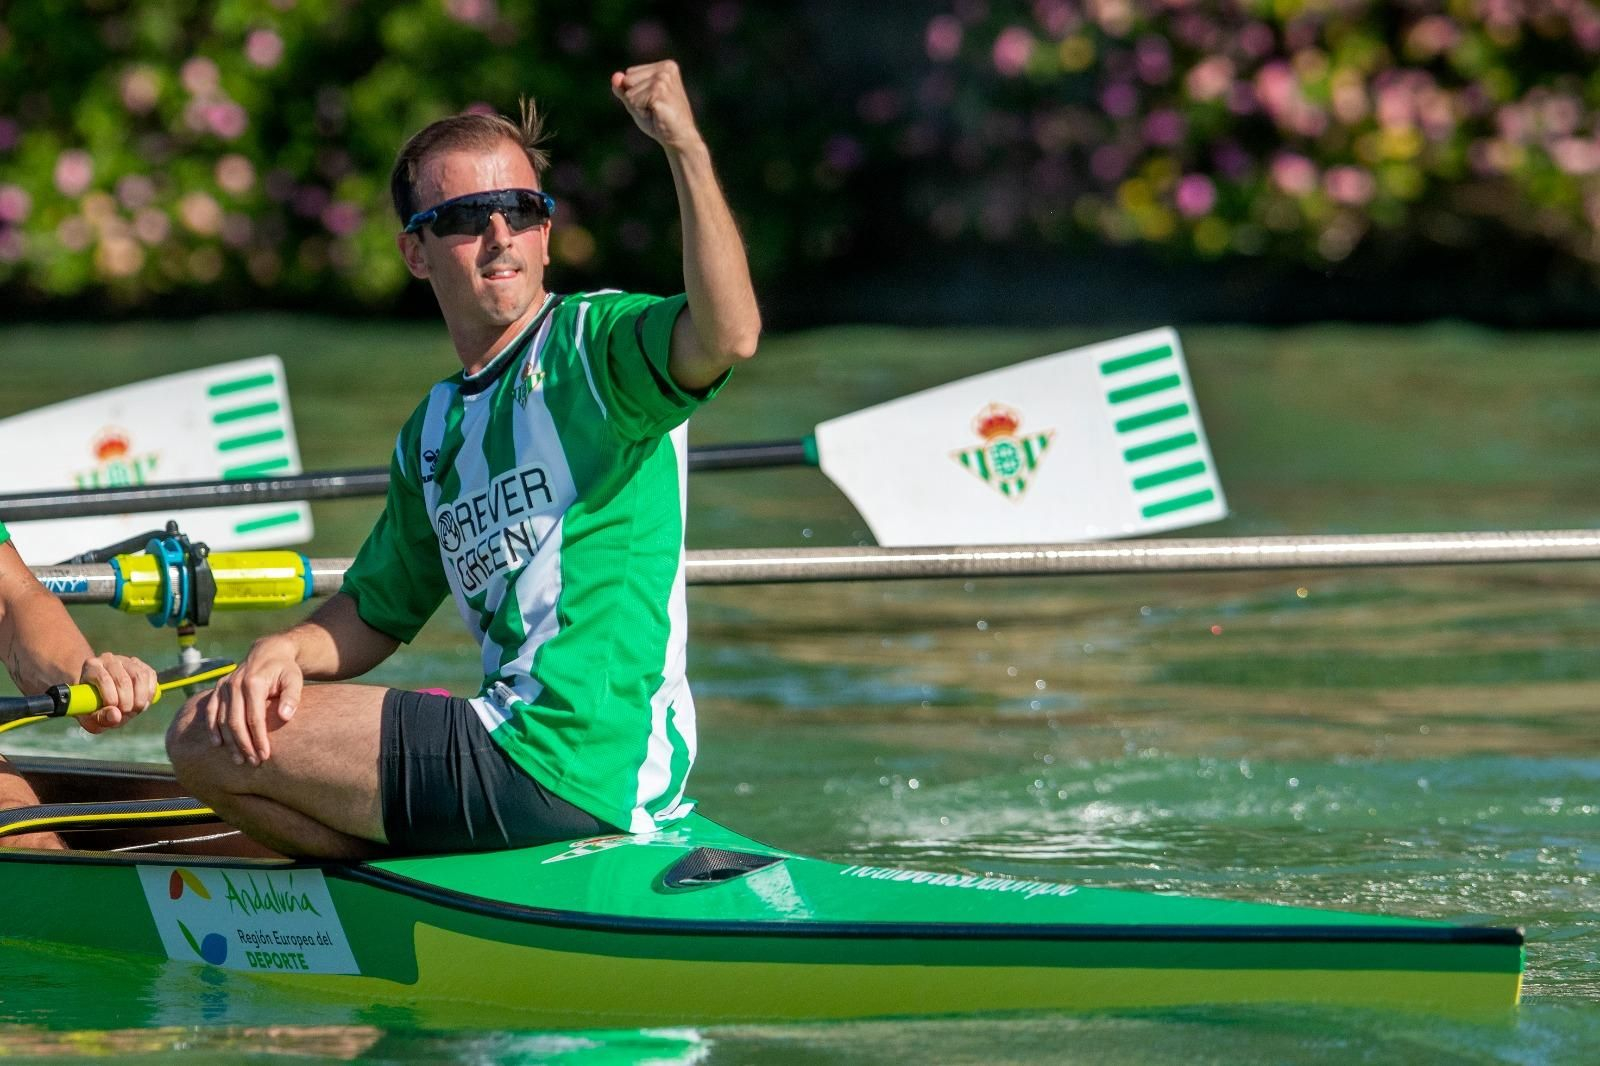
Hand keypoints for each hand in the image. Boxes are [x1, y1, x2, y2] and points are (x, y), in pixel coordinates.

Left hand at [75, 653, 157, 733]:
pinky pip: (151, 676)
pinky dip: (150, 692)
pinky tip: (143, 703)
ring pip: (140, 676)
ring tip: (135, 710)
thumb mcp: (90, 718)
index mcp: (91, 667)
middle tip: (126, 714)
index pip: (104, 679)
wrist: (100, 697)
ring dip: (140, 698)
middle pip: (123, 679)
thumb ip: (100, 718)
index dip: (111, 697)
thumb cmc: (92, 708)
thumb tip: (116, 716)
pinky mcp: (141, 665)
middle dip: (127, 702)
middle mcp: (109, 659)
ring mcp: (126, 660)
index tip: (115, 711)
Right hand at [200, 635, 302, 765]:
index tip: (265, 755)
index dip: (259, 738)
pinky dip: (213, 728)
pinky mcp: (218, 688)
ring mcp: (224, 686)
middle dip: (244, 745)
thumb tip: (285, 717)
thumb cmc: (285, 669)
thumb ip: (292, 696)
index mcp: (253, 682)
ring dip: (230, 742)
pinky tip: (218, 744)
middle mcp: (234, 684)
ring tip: (239, 760)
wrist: (268, 651)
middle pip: (236, 722)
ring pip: (222, 720)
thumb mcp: (295, 678)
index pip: (254, 717)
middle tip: (253, 762)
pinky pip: (211, 712)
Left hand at [610, 60, 701, 153]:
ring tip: (657, 112)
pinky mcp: (659, 91)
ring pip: (629, 92)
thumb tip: (615, 77)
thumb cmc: (661, 122)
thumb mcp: (639, 103)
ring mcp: (663, 79)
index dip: (636, 93)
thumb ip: (624, 89)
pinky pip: (633, 101)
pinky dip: (640, 112)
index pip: (630, 74)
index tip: (654, 103)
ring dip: (638, 107)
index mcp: (665, 66)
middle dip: (635, 98)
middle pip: (627, 79)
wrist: (681, 139)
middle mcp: (665, 69)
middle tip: (655, 109)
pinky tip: (657, 115)